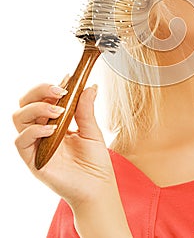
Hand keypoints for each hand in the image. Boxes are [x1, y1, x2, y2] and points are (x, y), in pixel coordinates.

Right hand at [12, 76, 115, 208]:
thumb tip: (89, 86)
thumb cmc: (95, 163)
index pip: (41, 98)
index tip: (67, 80)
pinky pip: (21, 141)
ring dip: (38, 108)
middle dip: (39, 91)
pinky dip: (34, 131)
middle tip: (60, 90)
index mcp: (54, 122)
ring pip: (19, 117)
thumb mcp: (92, 131)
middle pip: (25, 103)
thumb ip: (86, 109)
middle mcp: (41, 131)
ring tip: (59, 111)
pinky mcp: (32, 161)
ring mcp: (35, 145)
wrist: (98, 188)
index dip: (50, 87)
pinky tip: (52, 130)